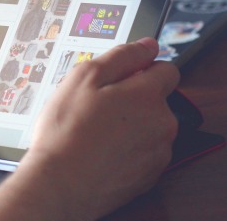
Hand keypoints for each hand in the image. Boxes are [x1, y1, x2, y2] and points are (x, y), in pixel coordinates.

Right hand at [0, 38, 178, 220]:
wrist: (61, 183)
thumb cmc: (67, 131)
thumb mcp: (83, 78)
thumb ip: (121, 57)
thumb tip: (147, 46)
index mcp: (148, 94)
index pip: (165, 68)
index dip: (140, 69)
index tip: (118, 78)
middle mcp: (162, 122)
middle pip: (156, 99)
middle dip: (132, 98)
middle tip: (96, 106)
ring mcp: (158, 151)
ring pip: (150, 126)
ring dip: (130, 124)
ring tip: (95, 130)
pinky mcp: (150, 174)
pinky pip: (144, 151)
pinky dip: (127, 148)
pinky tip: (101, 149)